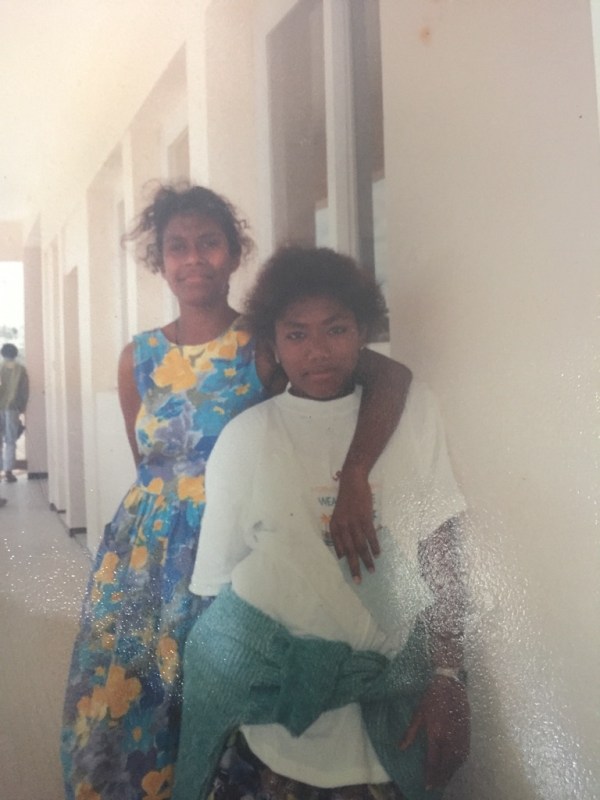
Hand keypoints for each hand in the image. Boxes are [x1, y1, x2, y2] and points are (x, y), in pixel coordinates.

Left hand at [329, 467, 379, 582]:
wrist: (352, 482)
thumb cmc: (346, 500)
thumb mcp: (338, 516)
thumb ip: (340, 533)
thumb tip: (342, 552)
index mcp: (334, 527)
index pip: (339, 548)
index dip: (345, 561)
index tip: (350, 573)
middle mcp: (343, 527)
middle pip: (350, 551)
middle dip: (354, 567)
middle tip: (358, 580)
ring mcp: (354, 523)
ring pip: (361, 546)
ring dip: (367, 559)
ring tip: (372, 570)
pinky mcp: (365, 518)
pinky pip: (370, 536)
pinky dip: (375, 546)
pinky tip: (378, 554)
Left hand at [399, 676, 469, 789]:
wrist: (450, 685)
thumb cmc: (431, 698)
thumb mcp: (418, 714)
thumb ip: (410, 733)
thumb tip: (400, 748)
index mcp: (435, 734)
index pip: (433, 761)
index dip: (430, 775)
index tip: (427, 785)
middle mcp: (449, 739)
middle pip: (446, 765)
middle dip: (441, 778)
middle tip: (436, 787)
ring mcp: (460, 737)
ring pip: (456, 762)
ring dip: (450, 773)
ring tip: (444, 780)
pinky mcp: (467, 733)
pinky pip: (464, 754)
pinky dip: (458, 764)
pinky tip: (454, 767)